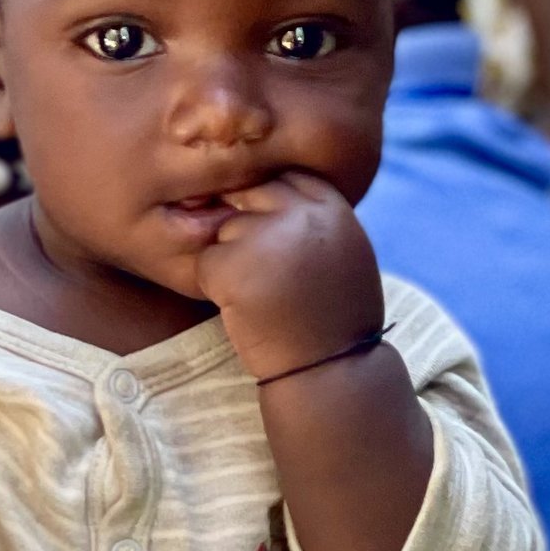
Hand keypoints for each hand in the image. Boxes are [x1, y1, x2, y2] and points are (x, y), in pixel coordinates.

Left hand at [203, 170, 384, 383]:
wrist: (330, 371)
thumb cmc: (334, 317)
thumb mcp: (343, 250)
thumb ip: (312, 216)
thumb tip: (262, 188)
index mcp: (330, 204)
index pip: (282, 179)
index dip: (271, 211)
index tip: (279, 245)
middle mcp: (298, 211)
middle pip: (247, 195)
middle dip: (248, 230)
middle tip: (269, 276)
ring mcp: (263, 236)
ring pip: (223, 230)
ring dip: (233, 262)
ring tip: (266, 298)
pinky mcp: (231, 264)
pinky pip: (206, 264)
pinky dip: (217, 289)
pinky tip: (248, 311)